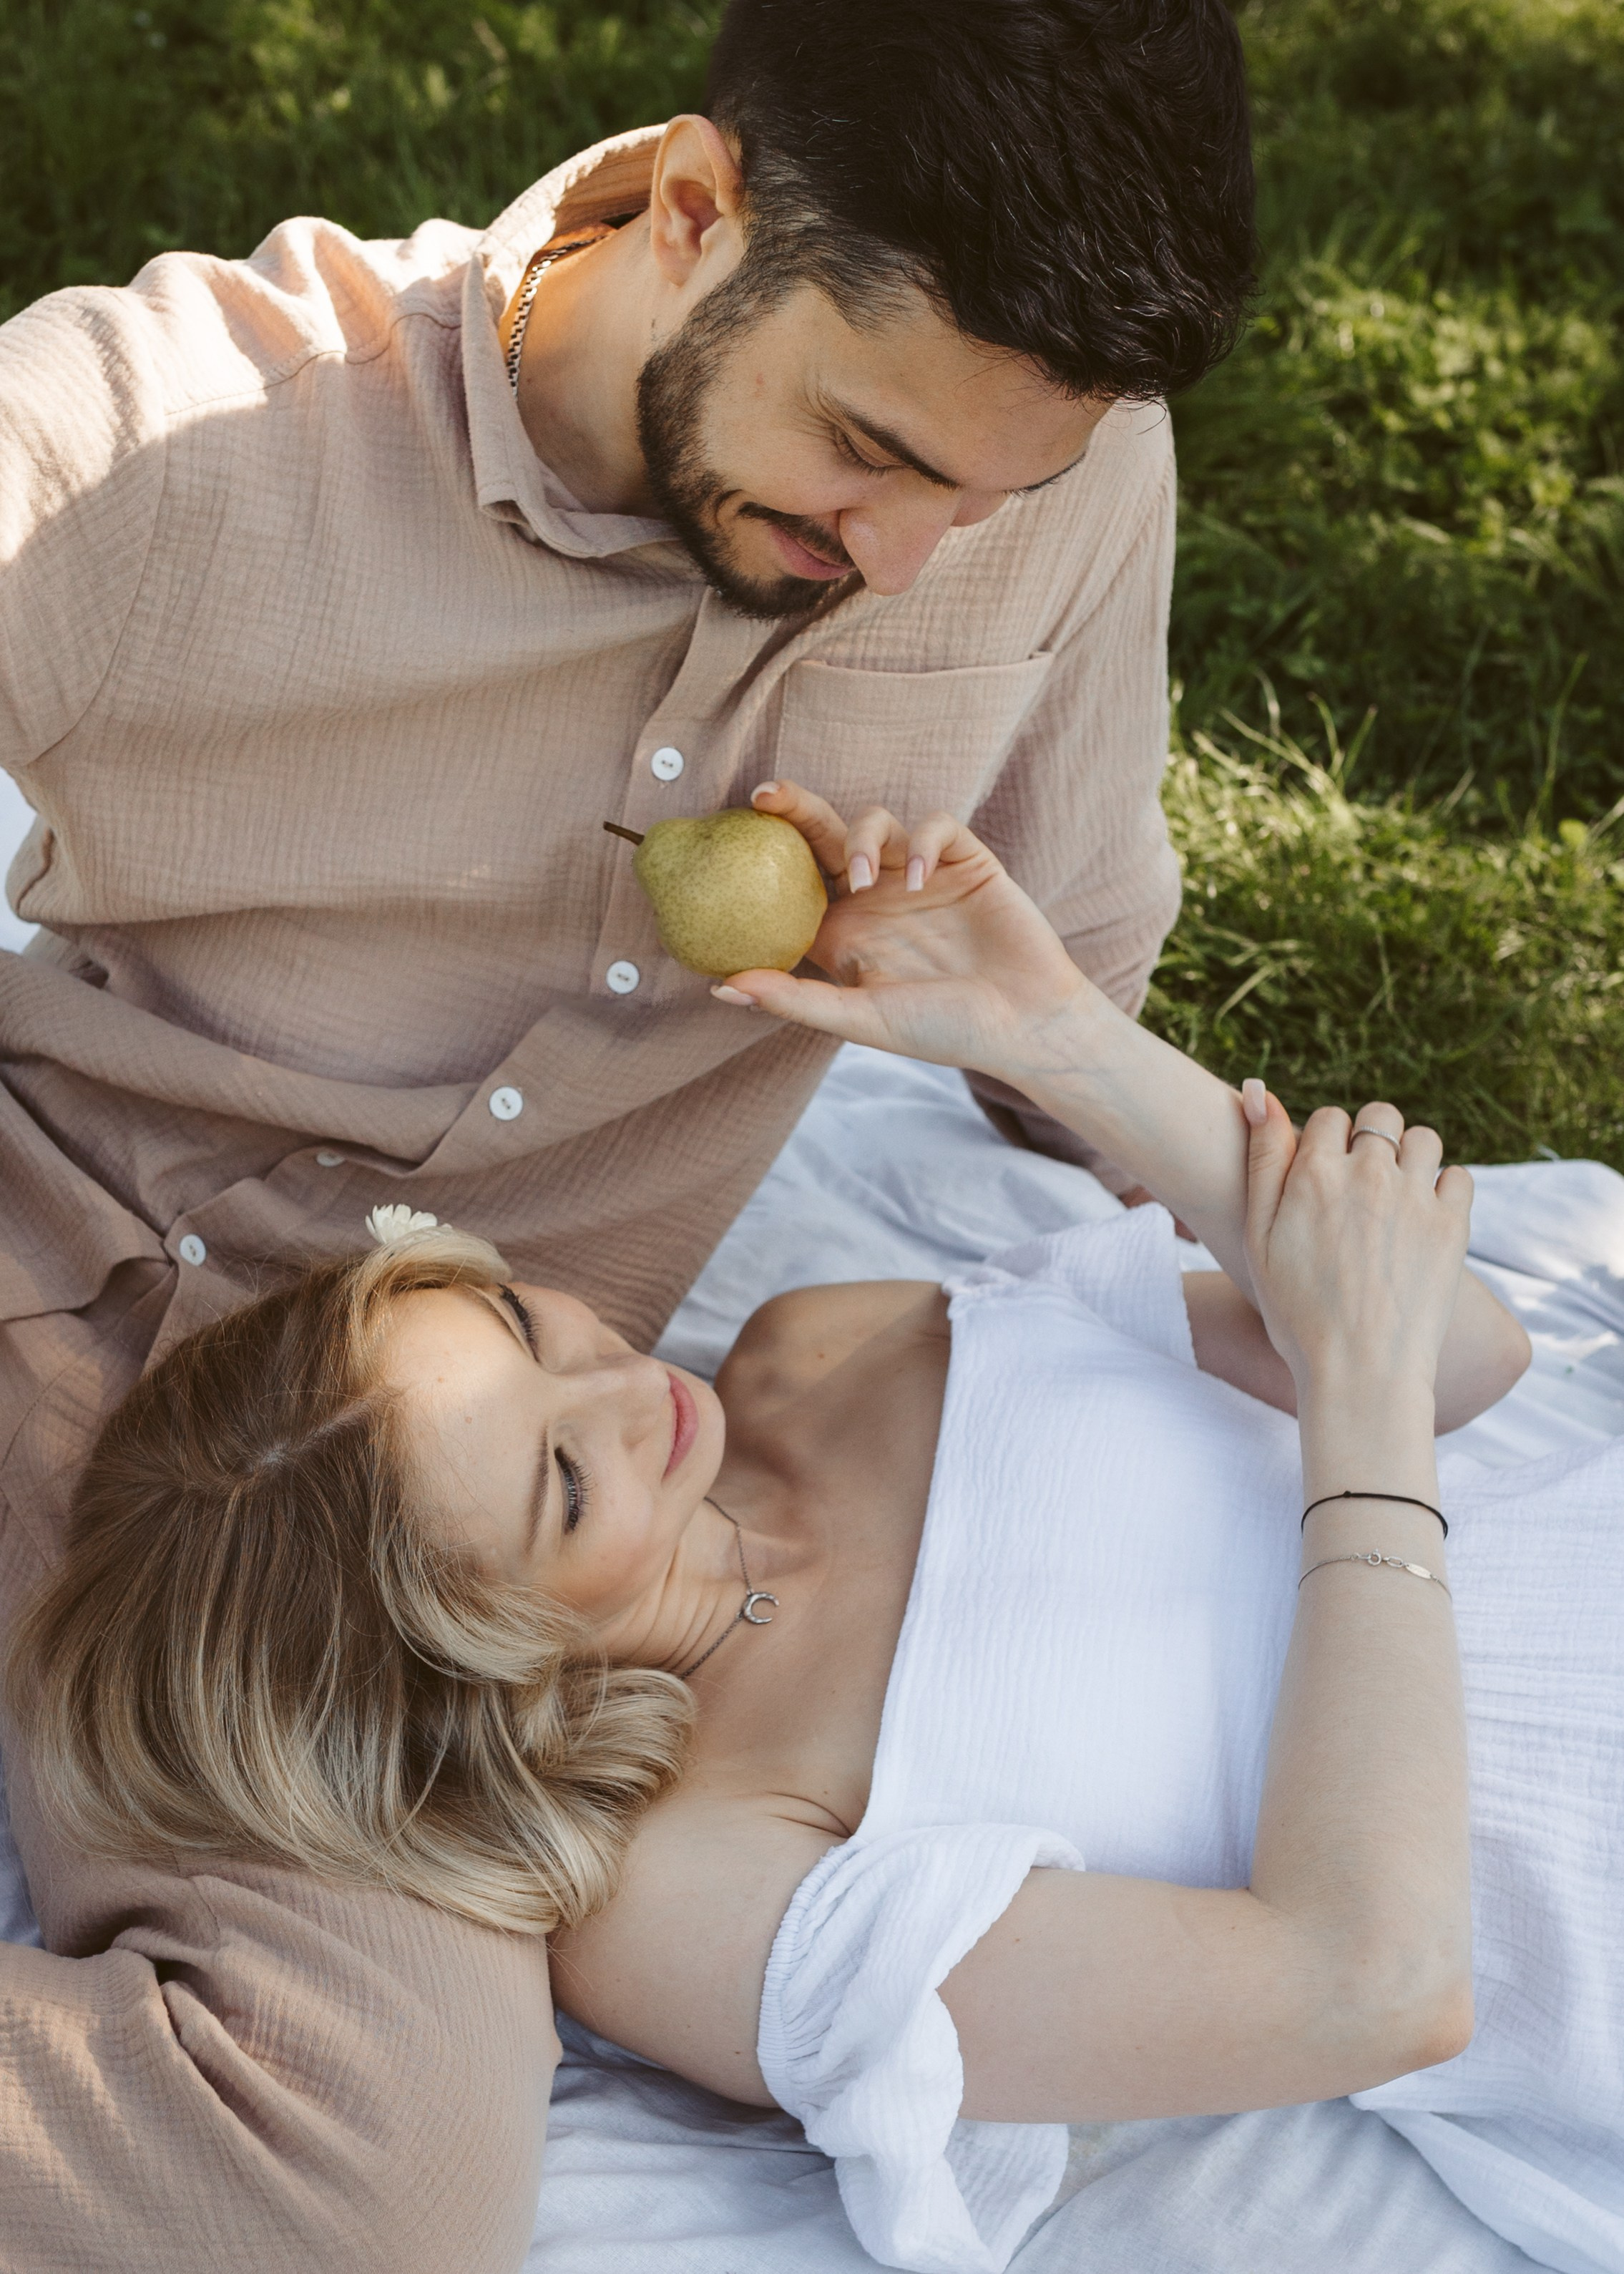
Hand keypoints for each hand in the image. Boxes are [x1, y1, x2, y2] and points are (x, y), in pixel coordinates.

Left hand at [711, 781, 1093, 1080]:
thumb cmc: (943, 1031)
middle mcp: (875, 898)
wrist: (1026, 1027)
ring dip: (863, 839)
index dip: (760, 858)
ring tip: (867, 881)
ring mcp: (919, 876)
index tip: (726, 844)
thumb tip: (720, 986)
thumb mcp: (861, 1019)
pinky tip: (923, 879)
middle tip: (766, 795)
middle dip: (795, 810)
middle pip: (825, 836)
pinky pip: (935, 825)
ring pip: (876, 822)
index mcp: (844, 932)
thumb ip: (794, 1000)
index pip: (790, 883)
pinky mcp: (964, 861)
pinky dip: (924, 840)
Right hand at [1242, 1087, 1471, 1401]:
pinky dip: (1446, 1187)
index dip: (1324, 1145)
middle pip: (1379, 1117)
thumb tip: (1259, 1091)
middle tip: (1362, 1185)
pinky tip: (1424, 1218)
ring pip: (1424, 1139)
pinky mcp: (1452, 1225)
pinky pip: (1459, 1177)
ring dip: (1410, 1156)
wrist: (1360, 1372)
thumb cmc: (1296, 1313)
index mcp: (1313, 1172)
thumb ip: (1262, 1159)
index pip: (1327, 1118)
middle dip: (1370, 1139)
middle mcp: (1367, 1173)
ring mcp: (1414, 1197)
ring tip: (1396, 1197)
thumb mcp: (1258, 1236)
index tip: (1322, 1179)